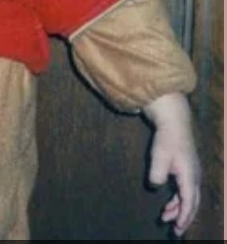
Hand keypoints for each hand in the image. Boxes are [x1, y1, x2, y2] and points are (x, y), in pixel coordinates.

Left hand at [143, 92, 200, 236]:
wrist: (174, 121)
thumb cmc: (166, 138)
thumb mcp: (158, 156)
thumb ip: (157, 174)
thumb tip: (156, 186)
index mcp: (190, 176)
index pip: (189, 203)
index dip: (183, 217)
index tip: (176, 228)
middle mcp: (195, 177)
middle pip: (192, 203)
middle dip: (183, 217)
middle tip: (174, 230)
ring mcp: (192, 172)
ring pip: (189, 197)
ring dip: (178, 208)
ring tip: (165, 217)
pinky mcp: (187, 168)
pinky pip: (185, 189)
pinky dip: (178, 198)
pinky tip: (168, 202)